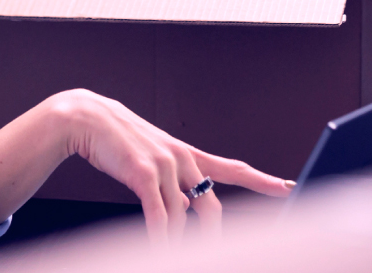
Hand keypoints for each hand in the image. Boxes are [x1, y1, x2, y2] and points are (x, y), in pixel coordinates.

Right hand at [0, 90, 292, 243]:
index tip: (287, 187)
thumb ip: (171, 180)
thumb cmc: (116, 138)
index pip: (230, 168)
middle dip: (211, 235)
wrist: (85, 117)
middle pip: (209, 205)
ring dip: (177, 241)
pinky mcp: (143, 173)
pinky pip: (159, 213)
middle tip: (213, 255)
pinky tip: (160, 245)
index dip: (261, 180)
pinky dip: (160, 233)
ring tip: (172, 255)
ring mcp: (164, 164)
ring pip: (181, 216)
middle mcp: (181, 158)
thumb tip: (183, 209)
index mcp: (185, 153)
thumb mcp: (150, 155)